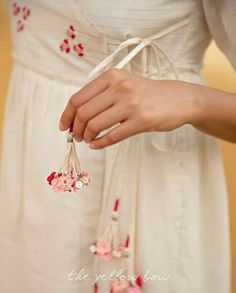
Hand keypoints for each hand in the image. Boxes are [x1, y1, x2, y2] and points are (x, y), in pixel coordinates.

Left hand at [59, 68, 196, 148]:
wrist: (178, 99)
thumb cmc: (147, 93)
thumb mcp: (123, 83)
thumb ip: (101, 94)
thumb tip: (76, 115)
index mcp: (111, 77)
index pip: (78, 98)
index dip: (67, 116)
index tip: (64, 127)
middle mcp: (119, 87)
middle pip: (83, 113)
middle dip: (76, 129)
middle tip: (77, 136)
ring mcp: (131, 104)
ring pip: (95, 125)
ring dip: (87, 137)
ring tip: (88, 140)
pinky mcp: (141, 121)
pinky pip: (112, 136)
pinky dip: (100, 143)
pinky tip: (97, 145)